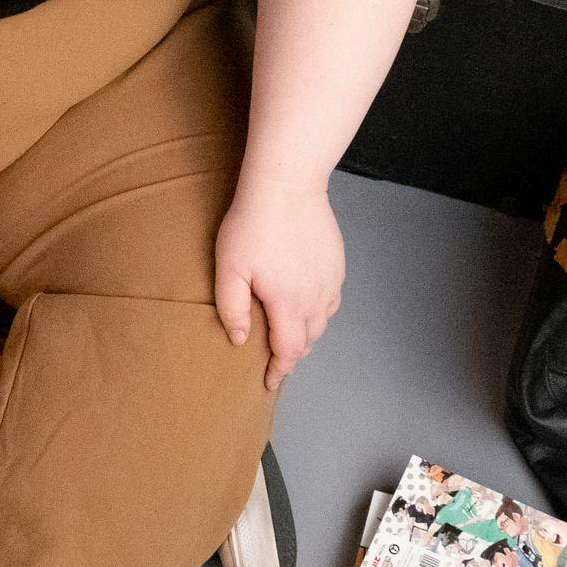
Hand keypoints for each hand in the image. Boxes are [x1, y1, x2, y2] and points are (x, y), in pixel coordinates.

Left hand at [213, 182, 344, 391]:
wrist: (287, 185)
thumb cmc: (253, 224)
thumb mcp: (230, 268)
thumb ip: (232, 308)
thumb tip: (239, 339)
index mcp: (289, 303)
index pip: (289, 351)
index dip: (279, 370)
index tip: (269, 381)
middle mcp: (316, 297)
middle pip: (309, 339)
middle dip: (292, 354)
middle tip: (275, 359)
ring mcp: (330, 279)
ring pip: (323, 320)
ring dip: (307, 333)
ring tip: (290, 333)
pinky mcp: (337, 263)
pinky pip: (332, 298)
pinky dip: (319, 310)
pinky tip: (306, 302)